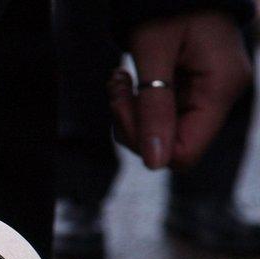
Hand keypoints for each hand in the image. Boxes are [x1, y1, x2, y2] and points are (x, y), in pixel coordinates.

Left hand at [108, 10, 251, 169]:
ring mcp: (208, 95)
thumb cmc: (166, 4)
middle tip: (117, 87)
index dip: (147, 144)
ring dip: (129, 113)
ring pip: (160, 134)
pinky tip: (127, 78)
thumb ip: (154, 106)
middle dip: (133, 124)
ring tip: (119, 78)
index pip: (185, 152)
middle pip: (169, 146)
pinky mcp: (193, 92)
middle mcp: (221, 96)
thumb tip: (155, 163)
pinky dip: (136, 104)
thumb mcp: (153, 52)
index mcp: (221, 87)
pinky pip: (160, 116)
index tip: (124, 107)